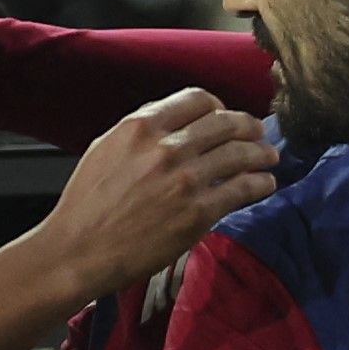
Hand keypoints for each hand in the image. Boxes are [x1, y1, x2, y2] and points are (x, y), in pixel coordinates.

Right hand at [37, 88, 276, 296]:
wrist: (79, 250)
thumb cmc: (87, 205)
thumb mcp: (106, 149)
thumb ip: (142, 133)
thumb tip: (175, 125)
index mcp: (141, 126)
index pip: (197, 99)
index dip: (218, 106)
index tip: (225, 116)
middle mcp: (166, 147)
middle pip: (225, 122)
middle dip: (248, 126)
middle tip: (258, 133)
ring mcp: (185, 179)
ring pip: (240, 153)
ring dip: (261, 153)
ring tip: (269, 157)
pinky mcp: (198, 212)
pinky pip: (242, 188)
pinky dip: (260, 183)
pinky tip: (265, 184)